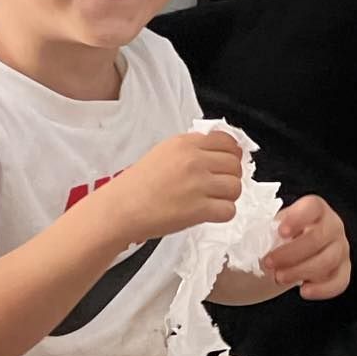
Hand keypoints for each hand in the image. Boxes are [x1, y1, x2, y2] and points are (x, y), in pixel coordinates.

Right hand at [104, 131, 242, 240]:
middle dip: (231, 176)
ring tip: (213, 200)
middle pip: (235, 165)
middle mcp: (194, 160)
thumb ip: (191, 150)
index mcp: (185, 144)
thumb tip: (219, 153)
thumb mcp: (163, 153)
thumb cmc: (137, 184)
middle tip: (219, 186)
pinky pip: (229, 210)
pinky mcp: (199, 209)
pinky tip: (210, 213)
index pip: (227, 141)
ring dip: (229, 196)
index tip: (227, 163)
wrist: (121, 208)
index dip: (232, 154)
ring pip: (236, 187)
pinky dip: (223, 214)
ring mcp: (198, 185)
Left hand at [266, 195, 350, 299]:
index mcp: (316, 209)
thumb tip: (250, 242)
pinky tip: (304, 291)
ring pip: (328, 261)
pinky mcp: (344, 270)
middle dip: (291, 253)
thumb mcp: (275, 227)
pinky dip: (322, 289)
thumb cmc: (284, 236)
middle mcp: (333, 226)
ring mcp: (341, 248)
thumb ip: (267, 229)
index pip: (313, 207)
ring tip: (279, 277)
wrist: (297, 250)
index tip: (280, 232)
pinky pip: (339, 282)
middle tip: (268, 262)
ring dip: (301, 271)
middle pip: (319, 238)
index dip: (298, 218)